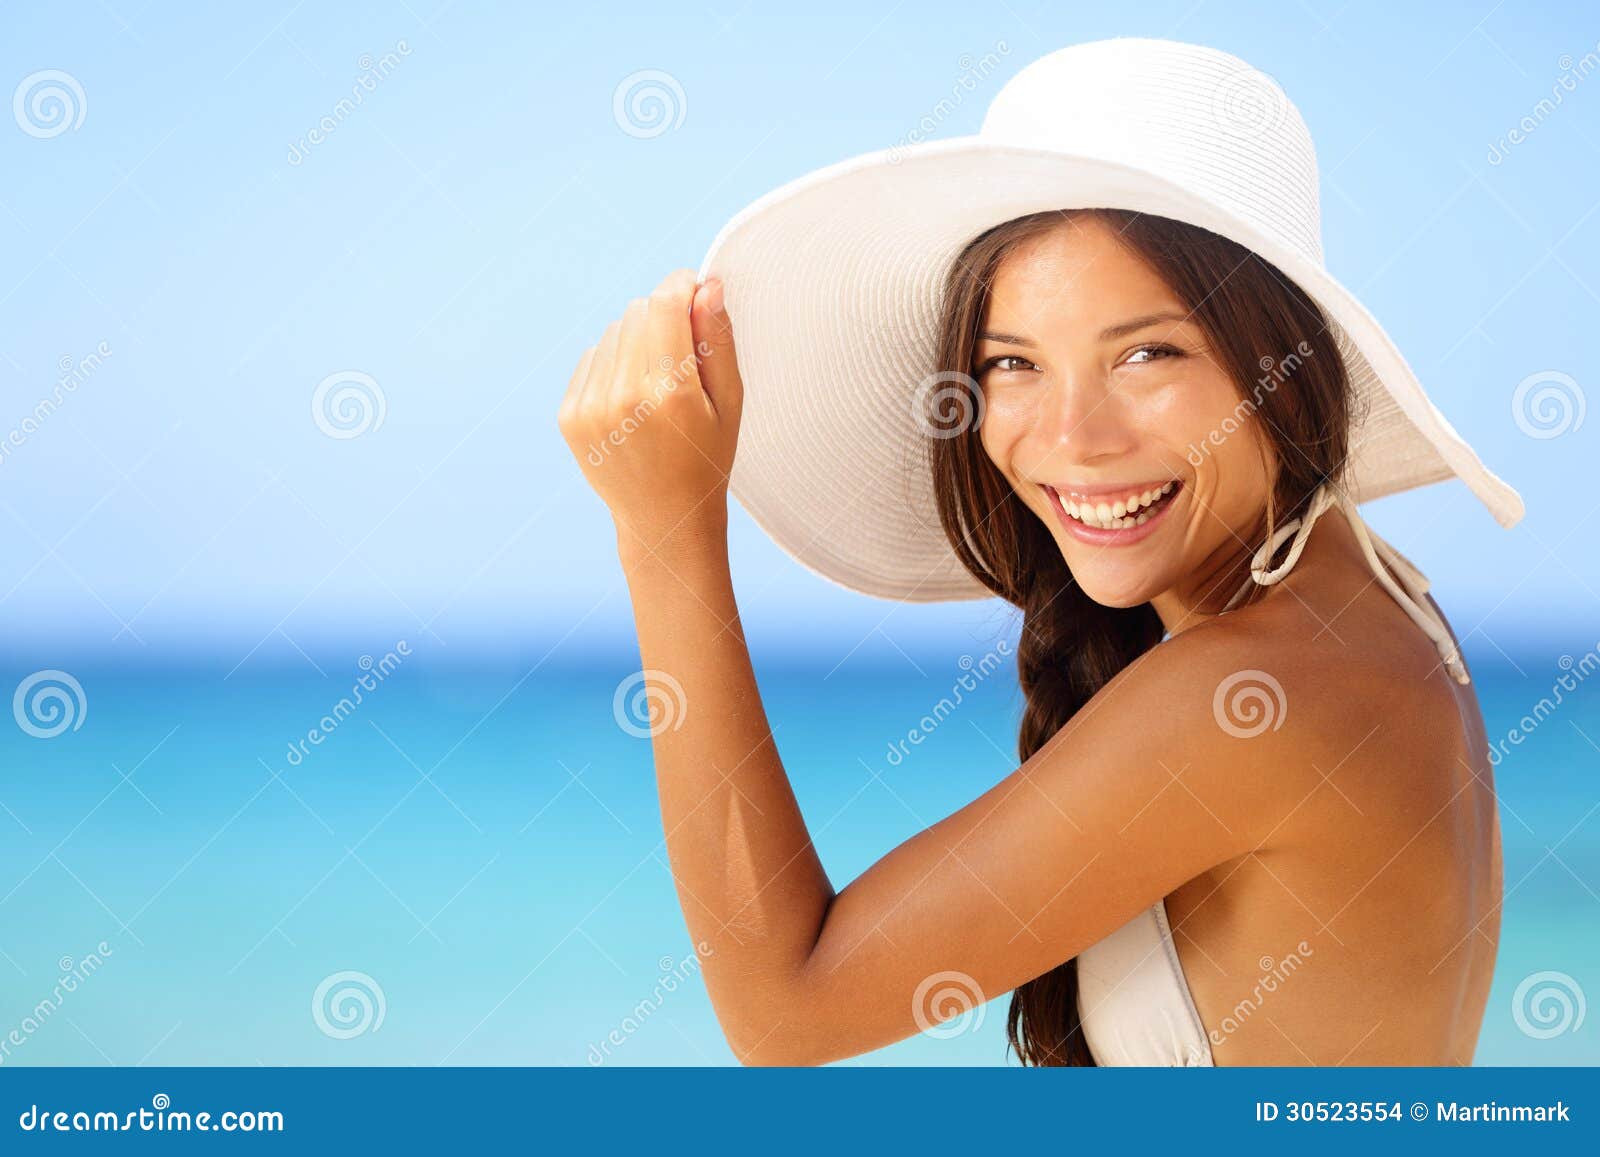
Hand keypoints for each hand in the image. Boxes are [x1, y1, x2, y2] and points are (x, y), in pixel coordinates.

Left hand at [558, 269, 743, 558]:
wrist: (662, 519)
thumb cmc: (706, 459)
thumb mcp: (729, 403)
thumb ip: (718, 341)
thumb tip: (709, 285)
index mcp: (669, 394)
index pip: (664, 304)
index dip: (682, 285)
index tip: (694, 288)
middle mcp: (622, 398)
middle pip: (638, 311)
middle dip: (663, 316)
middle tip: (682, 353)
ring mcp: (589, 407)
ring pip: (614, 331)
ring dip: (638, 341)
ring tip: (657, 384)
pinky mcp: (569, 415)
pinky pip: (592, 356)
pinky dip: (614, 364)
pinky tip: (633, 398)